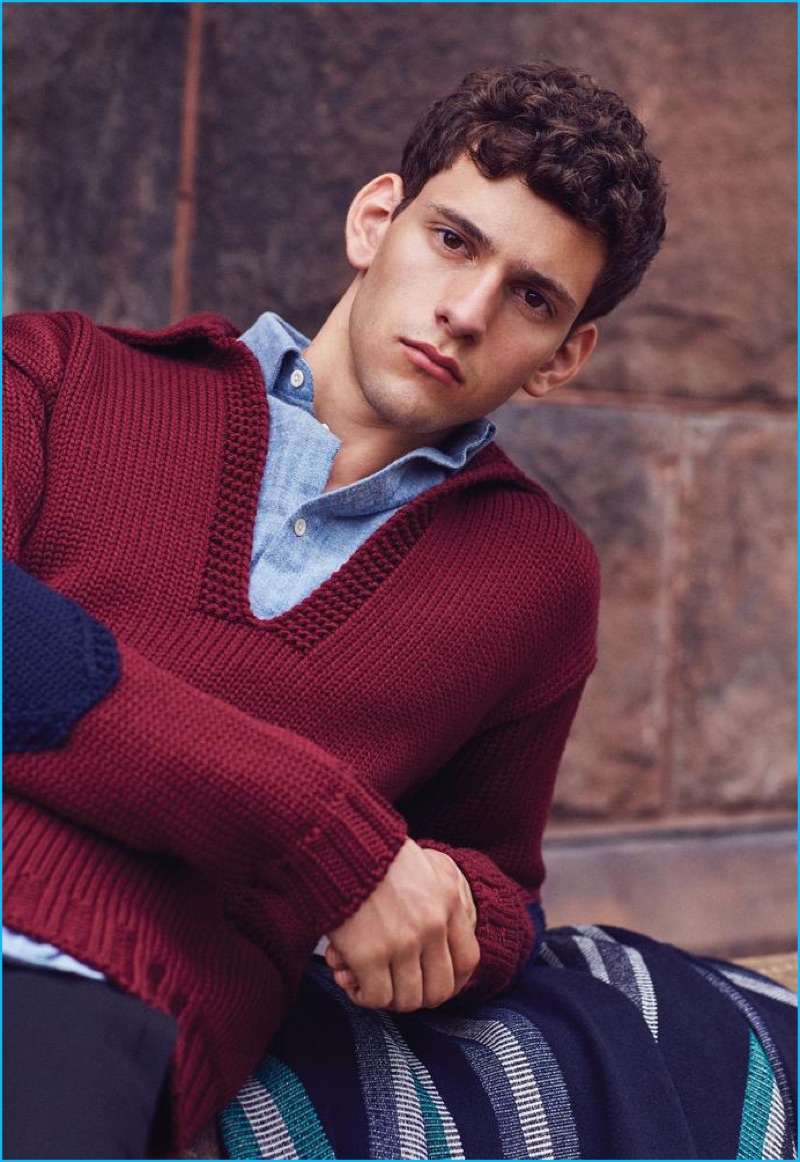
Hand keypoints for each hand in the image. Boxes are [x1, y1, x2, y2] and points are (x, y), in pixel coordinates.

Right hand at [325, 839, 478, 1011]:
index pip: (468, 962)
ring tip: (371, 983)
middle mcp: (432, 925)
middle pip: (439, 989)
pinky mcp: (370, 955)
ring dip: (388, 998)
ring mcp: (403, 942)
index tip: (433, 984)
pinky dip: (364, 995)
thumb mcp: (423, 868)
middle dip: (418, 996)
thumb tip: (435, 941)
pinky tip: (352, 979)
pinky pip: (376, 997)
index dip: (452, 982)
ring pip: (407, 1000)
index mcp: (449, 901)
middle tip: (397, 987)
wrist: (337, 841)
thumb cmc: (373, 852)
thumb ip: (436, 901)